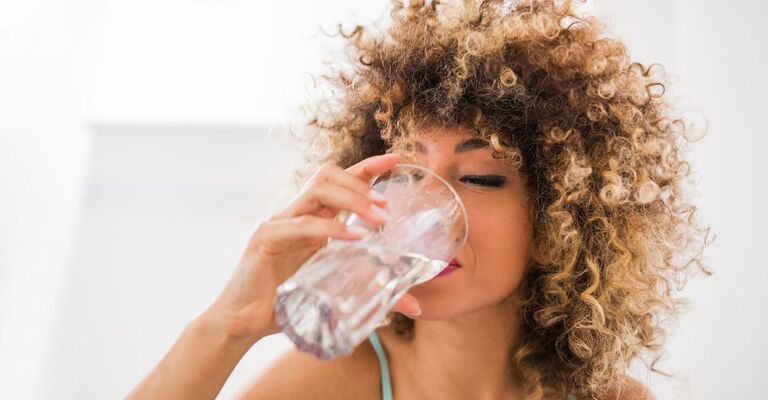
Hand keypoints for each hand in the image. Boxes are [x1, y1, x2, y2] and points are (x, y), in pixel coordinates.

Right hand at [204, 153, 421, 342]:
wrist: (243, 323)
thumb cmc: (287, 304)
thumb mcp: (336, 292)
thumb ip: (372, 292)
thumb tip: (414, 304)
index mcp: (312, 219)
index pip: (340, 181)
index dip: (368, 167)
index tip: (397, 159)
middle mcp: (296, 214)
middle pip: (328, 176)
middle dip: (362, 183)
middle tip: (388, 206)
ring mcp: (279, 222)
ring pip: (317, 191)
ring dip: (352, 199)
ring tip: (378, 218)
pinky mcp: (266, 239)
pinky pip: (302, 225)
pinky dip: (330, 228)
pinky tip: (353, 238)